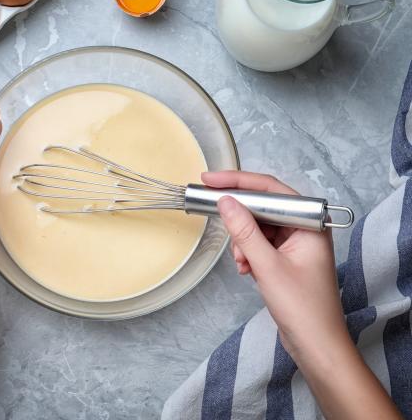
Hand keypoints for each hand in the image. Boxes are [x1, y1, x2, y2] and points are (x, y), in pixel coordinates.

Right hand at [203, 171, 400, 418]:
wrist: (316, 345)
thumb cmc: (302, 307)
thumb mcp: (267, 265)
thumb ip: (245, 231)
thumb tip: (225, 202)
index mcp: (310, 223)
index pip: (271, 190)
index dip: (238, 182)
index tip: (209, 180)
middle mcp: (305, 228)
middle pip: (263, 206)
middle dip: (239, 218)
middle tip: (211, 210)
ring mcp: (295, 243)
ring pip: (258, 227)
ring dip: (243, 241)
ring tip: (243, 263)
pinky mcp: (286, 258)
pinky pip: (260, 243)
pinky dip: (248, 253)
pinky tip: (247, 270)